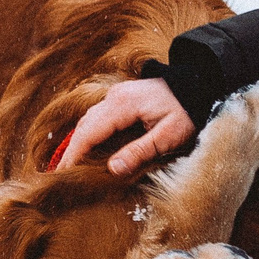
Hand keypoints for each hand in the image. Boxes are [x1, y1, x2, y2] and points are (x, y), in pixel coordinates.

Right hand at [58, 78, 194, 176]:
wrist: (199, 85)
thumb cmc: (186, 112)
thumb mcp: (168, 136)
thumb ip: (140, 151)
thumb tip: (113, 169)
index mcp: (122, 105)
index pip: (89, 132)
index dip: (74, 154)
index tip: (62, 173)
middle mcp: (114, 97)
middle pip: (84, 126)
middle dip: (71, 150)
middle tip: (60, 173)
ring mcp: (117, 95)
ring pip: (89, 120)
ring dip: (78, 141)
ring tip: (70, 164)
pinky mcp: (122, 98)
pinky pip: (98, 116)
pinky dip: (89, 133)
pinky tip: (87, 147)